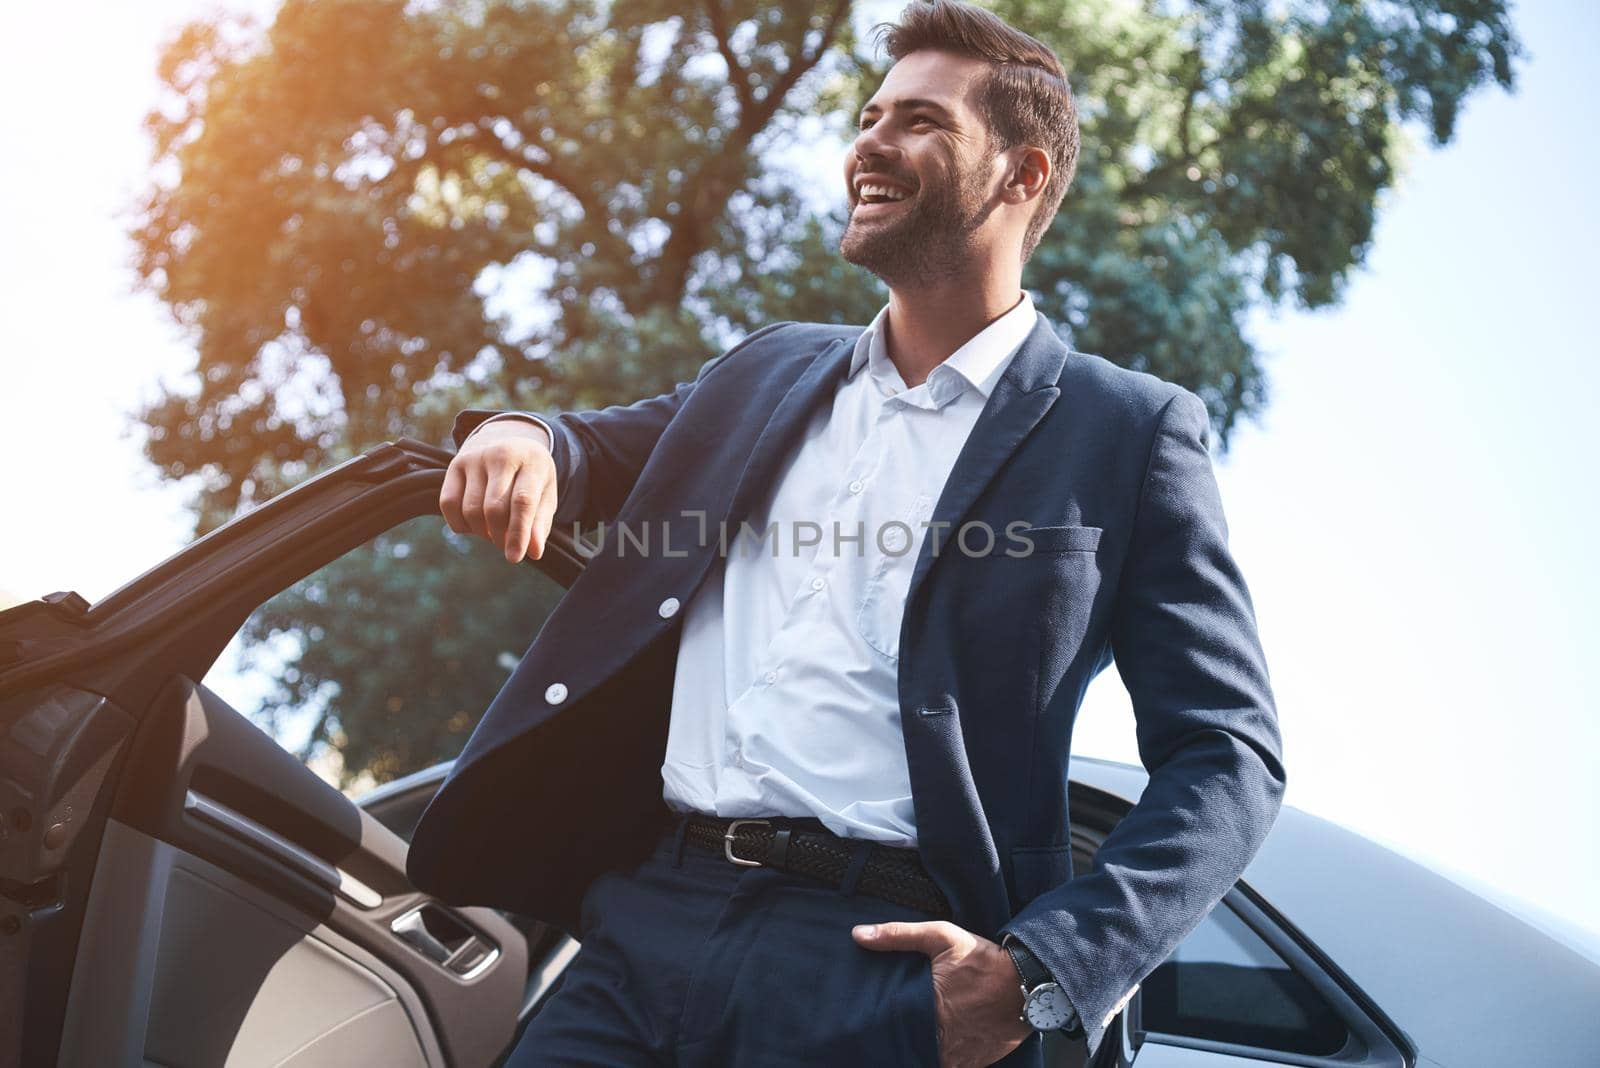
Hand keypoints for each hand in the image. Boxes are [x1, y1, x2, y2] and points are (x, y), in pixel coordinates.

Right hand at [439, 420, 557, 561]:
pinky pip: (448, 504)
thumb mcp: (545, 495)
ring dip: (482, 532)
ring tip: (494, 533)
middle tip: (506, 546)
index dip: (518, 534)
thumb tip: (533, 553)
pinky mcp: (455, 464)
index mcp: (531, 462)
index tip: (515, 558)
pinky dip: (460, 524)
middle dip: (499, 536)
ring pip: (471, 509)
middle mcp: (501, 455)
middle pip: (494, 508)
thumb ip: (540, 524)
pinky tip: (474, 525)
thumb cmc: (531, 477)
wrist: (508, 441)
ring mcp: (475, 458)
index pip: (522, 502)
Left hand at [852, 920, 1031, 1067]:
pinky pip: (950, 1065)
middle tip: (898, 1024)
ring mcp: (958, 1054)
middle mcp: (941, 1038)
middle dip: (903, 1036)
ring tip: (919, 1033)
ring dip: (922, 1048)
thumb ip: (897, 935)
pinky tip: (940, 1042)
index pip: (891, 1026)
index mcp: (927, 1009)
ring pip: (928, 1058)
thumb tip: (858, 935)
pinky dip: (942, 1056)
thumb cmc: (984, 961)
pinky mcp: (974, 1062)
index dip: (881, 1024)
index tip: (873, 1019)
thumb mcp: (941, 937)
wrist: (1030, 985)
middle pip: (909, 1045)